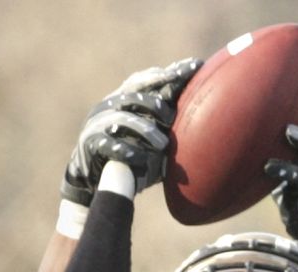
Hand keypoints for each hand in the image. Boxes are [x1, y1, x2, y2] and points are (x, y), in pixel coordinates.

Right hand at [62, 58, 201, 204]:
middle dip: (154, 103)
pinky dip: (127, 152)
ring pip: (123, 119)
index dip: (168, 74)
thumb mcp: (151, 137)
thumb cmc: (132, 155)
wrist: (94, 177)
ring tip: (162, 144)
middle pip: (134, 94)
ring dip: (145, 130)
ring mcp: (99, 123)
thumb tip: (206, 111)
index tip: (193, 68)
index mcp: (125, 98)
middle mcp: (111, 105)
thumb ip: (167, 123)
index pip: (147, 80)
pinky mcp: (91, 144)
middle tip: (171, 117)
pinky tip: (140, 159)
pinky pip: (110, 145)